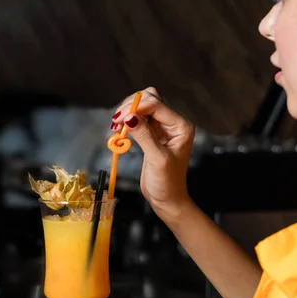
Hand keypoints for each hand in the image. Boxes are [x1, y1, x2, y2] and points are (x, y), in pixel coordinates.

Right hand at [112, 87, 194, 219]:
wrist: (167, 199)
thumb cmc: (167, 182)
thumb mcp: (157, 159)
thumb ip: (144, 135)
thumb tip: (129, 117)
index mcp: (181, 127)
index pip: (157, 105)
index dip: (137, 107)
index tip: (120, 119)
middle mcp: (173, 123)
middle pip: (151, 99)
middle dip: (132, 106)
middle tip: (117, 121)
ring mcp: (162, 128)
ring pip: (143, 107)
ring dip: (128, 112)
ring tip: (115, 125)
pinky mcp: (152, 134)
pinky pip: (139, 120)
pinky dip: (127, 121)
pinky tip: (119, 130)